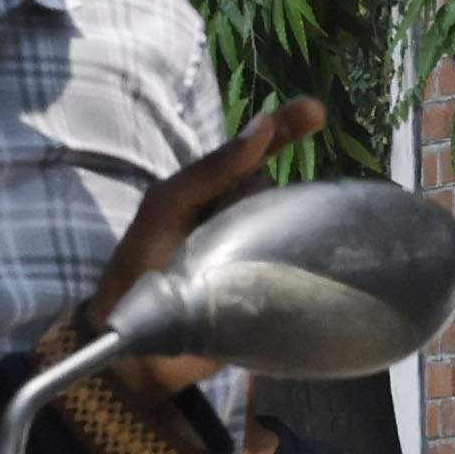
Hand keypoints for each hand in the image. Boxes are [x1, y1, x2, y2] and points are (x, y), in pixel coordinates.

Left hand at [92, 97, 329, 336]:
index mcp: (212, 190)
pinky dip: (309, 257)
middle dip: (277, 192)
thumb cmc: (141, 263)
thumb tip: (262, 128)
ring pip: (291, 220)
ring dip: (293, 224)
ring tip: (249, 252)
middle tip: (243, 221)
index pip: (257, 150)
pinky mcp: (269, 282)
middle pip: (275, 186)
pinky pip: (300, 258)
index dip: (287, 128)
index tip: (317, 112)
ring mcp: (256, 247)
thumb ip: (211, 170)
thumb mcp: (168, 207)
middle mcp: (238, 213)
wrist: (136, 341)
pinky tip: (318, 260)